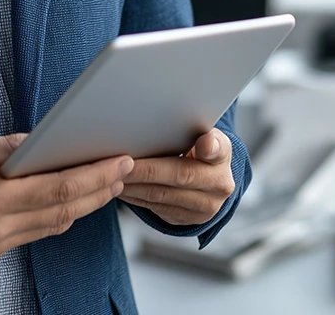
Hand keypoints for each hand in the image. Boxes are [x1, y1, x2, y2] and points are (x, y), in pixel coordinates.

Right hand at [0, 134, 131, 263]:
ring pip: (53, 226)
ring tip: (105, 183)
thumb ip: (11, 149)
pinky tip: (69, 200)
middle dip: (99, 190)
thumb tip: (45, 140)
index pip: (57, 189)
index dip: (94, 177)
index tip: (117, 161)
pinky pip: (35, 234)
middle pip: (64, 212)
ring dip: (83, 205)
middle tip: (123, 170)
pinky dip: (57, 215)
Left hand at [118, 128, 233, 225]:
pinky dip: (136, 198)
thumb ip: (188, 126)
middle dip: (146, 170)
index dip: (211, 147)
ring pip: (163, 196)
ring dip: (135, 186)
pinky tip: (119, 187)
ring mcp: (206, 206)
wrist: (210, 181)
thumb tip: (161, 114)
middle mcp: (219, 183)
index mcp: (223, 153)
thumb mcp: (201, 132)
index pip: (218, 149)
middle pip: (180, 175)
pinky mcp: (189, 220)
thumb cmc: (197, 147)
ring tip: (111, 174)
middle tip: (120, 162)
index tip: (204, 144)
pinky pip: (158, 209)